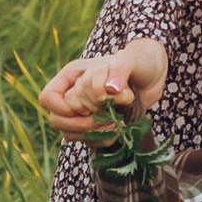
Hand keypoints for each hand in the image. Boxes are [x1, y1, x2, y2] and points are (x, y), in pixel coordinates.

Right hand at [39, 37, 168, 134]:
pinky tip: (118, 130)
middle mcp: (73, 95)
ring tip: (116, 123)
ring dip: (92, 133)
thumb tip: (109, 88)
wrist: (153, 76)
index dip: (60, 108)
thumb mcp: (130, 60)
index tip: (85, 108)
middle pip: (56, 120)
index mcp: (72, 76)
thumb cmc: (138, 61)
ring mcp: (83, 112)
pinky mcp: (95, 125)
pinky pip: (88, 141)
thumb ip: (119, 70)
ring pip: (69, 134)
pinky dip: (102, 139)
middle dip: (81, 123)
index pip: (48, 97)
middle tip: (106, 118)